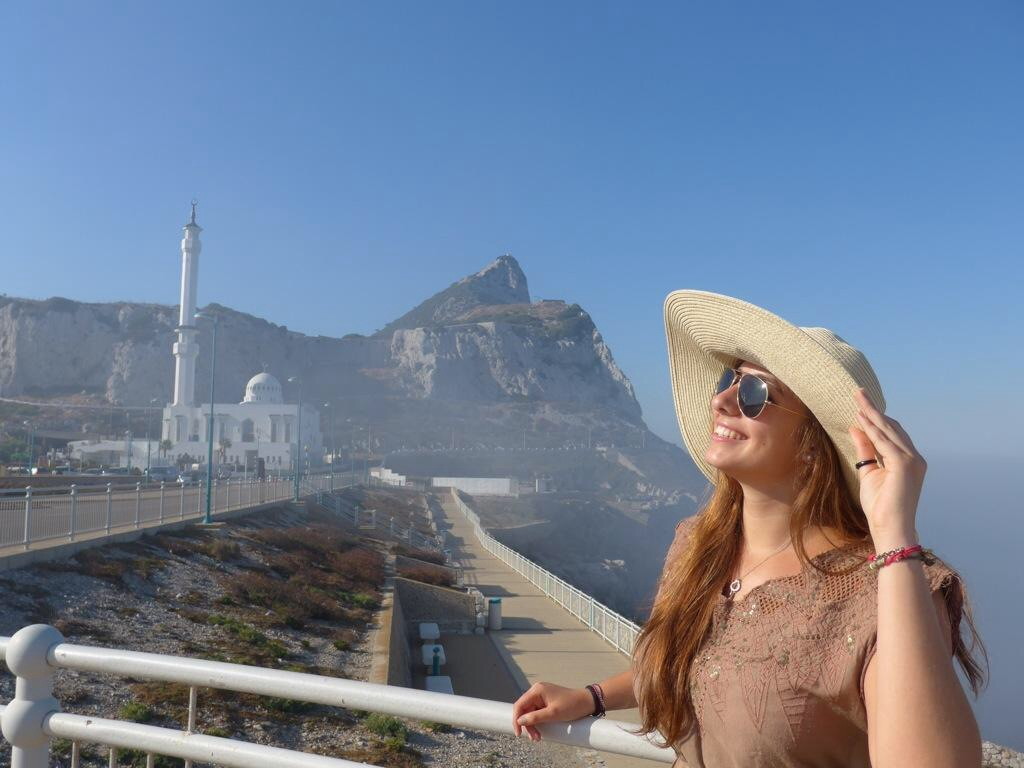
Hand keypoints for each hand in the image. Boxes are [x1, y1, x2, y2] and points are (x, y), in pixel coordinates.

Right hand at [511, 682, 594, 740]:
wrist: (587, 702)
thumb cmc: (572, 705)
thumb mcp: (553, 714)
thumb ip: (535, 717)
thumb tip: (520, 721)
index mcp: (537, 690)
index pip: (520, 705)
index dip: (516, 719)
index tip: (519, 733)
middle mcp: (537, 691)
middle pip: (525, 710)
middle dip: (527, 725)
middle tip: (534, 738)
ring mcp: (542, 696)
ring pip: (531, 713)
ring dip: (533, 726)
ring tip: (538, 738)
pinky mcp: (547, 702)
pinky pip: (537, 713)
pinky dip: (538, 723)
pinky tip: (540, 732)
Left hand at [847, 388, 926, 538]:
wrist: (890, 527)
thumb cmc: (880, 505)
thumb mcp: (868, 472)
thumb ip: (865, 449)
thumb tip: (856, 427)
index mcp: (908, 460)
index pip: (892, 433)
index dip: (876, 417)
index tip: (861, 404)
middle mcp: (914, 458)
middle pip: (891, 427)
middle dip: (874, 409)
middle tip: (858, 392)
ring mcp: (912, 461)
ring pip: (889, 431)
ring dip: (873, 413)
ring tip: (858, 398)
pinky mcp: (904, 465)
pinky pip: (885, 442)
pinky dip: (873, 429)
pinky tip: (862, 417)